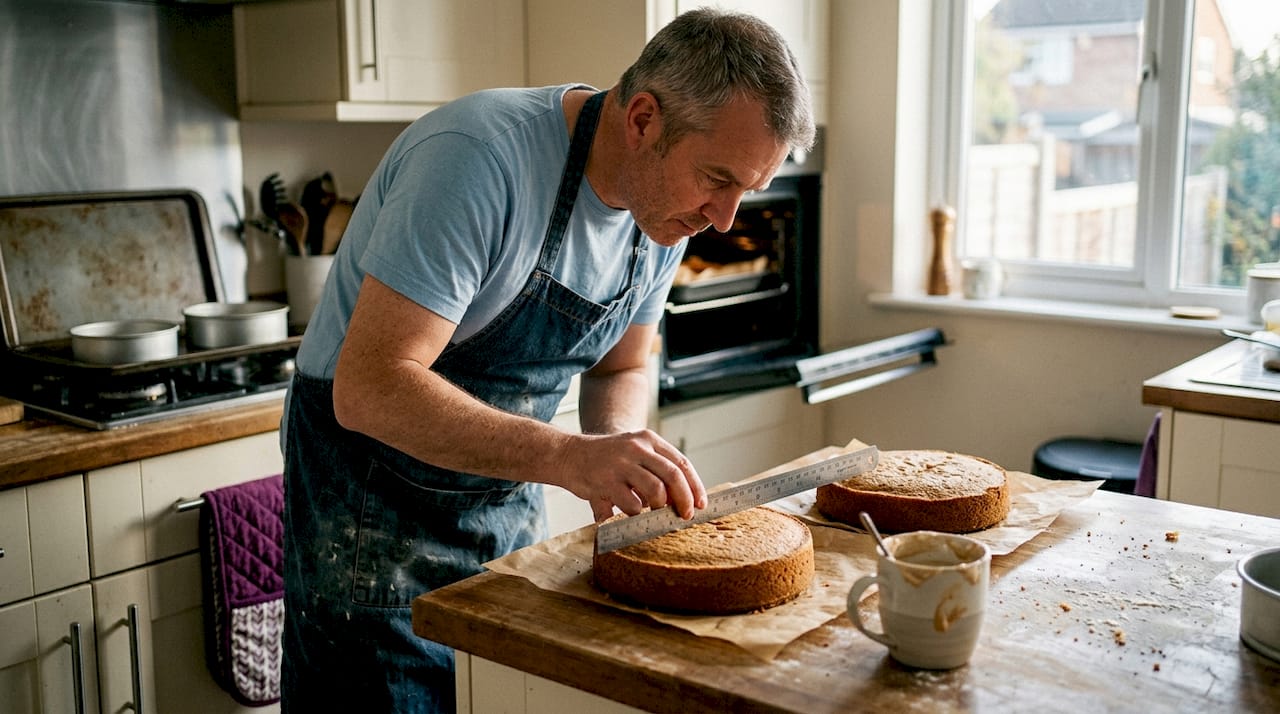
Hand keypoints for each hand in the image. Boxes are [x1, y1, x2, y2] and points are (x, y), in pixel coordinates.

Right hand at [555, 430, 706, 522]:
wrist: (570, 455)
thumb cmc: (607, 459)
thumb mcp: (634, 452)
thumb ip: (656, 468)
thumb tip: (685, 497)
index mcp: (648, 439)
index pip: (682, 462)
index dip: (695, 485)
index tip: (701, 503)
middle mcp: (637, 448)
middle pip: (673, 475)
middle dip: (685, 499)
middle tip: (686, 515)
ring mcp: (621, 463)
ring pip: (656, 490)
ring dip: (660, 507)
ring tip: (655, 514)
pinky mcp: (606, 481)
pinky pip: (632, 504)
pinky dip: (636, 515)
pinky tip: (631, 514)